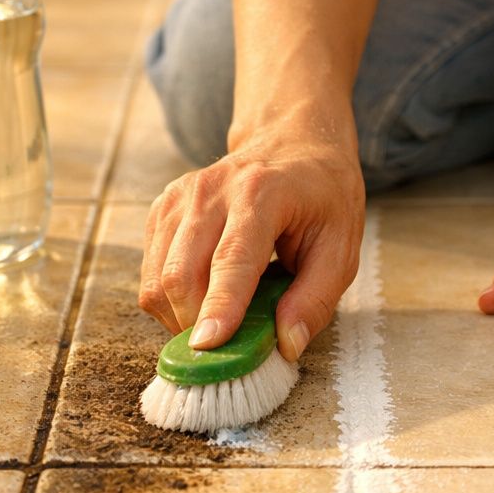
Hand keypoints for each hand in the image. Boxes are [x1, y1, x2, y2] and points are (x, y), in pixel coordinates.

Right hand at [139, 134, 364, 360]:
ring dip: (182, 317)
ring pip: (157, 280)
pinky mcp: (162, 209)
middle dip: (197, 325)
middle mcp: (210, 191)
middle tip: (230, 348)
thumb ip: (315, 299)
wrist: (292, 143)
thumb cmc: (322, 199)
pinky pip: (151, 274)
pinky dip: (172, 300)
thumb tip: (285, 345)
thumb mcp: (341, 247)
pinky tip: (205, 295)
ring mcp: (179, 198)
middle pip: (180, 274)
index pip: (231, 259)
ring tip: (221, 320)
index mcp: (261, 193)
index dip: (218, 306)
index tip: (208, 346)